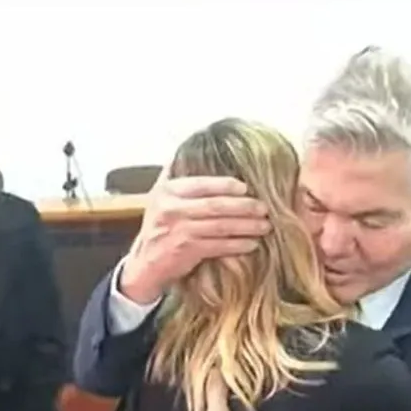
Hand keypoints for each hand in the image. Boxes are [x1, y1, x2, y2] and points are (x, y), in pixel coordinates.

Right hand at [120, 174, 270, 303]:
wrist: (145, 262)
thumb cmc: (160, 226)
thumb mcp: (160, 196)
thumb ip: (174, 174)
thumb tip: (189, 148)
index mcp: (168, 191)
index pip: (201, 184)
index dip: (226, 185)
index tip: (246, 187)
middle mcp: (171, 209)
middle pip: (215, 205)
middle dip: (244, 206)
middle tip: (264, 208)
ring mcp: (178, 231)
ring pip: (220, 226)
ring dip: (246, 226)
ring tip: (265, 226)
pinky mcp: (186, 251)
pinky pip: (218, 246)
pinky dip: (237, 245)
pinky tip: (252, 243)